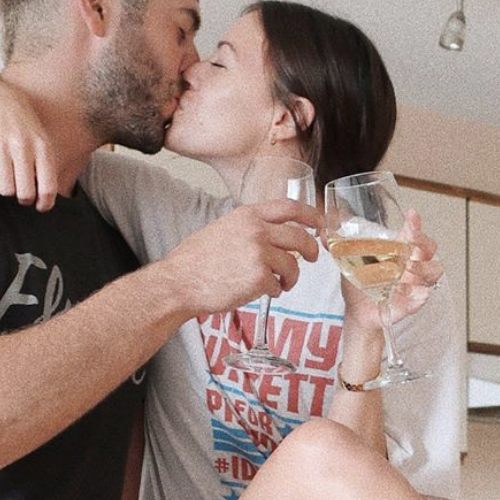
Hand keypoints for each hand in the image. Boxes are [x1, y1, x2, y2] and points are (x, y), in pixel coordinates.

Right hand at [0, 82, 60, 211]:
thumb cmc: (25, 126)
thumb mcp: (43, 140)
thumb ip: (46, 166)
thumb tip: (46, 199)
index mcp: (42, 147)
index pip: (47, 187)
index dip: (45, 204)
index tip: (41, 207)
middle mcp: (22, 147)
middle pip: (24, 193)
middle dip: (24, 199)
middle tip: (23, 195)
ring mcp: (0, 146)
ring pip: (5, 189)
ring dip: (7, 190)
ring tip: (9, 180)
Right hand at [164, 198, 320, 316]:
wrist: (179, 282)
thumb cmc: (196, 260)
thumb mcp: (223, 228)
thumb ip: (250, 227)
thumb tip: (274, 234)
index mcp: (248, 215)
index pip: (290, 207)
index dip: (311, 216)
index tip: (320, 225)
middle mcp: (256, 230)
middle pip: (301, 237)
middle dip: (312, 250)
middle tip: (312, 258)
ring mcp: (259, 254)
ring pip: (293, 265)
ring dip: (290, 278)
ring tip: (278, 284)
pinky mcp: (259, 278)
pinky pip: (278, 285)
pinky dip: (273, 291)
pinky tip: (259, 292)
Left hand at [340, 208, 442, 333]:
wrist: (358, 312)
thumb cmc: (359, 283)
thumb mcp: (347, 262)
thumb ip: (338, 247)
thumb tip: (323, 232)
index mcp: (398, 249)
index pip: (414, 231)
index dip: (416, 222)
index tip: (412, 214)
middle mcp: (411, 263)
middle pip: (430, 248)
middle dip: (423, 244)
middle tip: (410, 244)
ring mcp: (415, 282)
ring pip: (433, 271)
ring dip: (422, 269)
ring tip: (406, 272)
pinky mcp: (413, 302)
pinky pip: (423, 297)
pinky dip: (418, 295)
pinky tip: (410, 292)